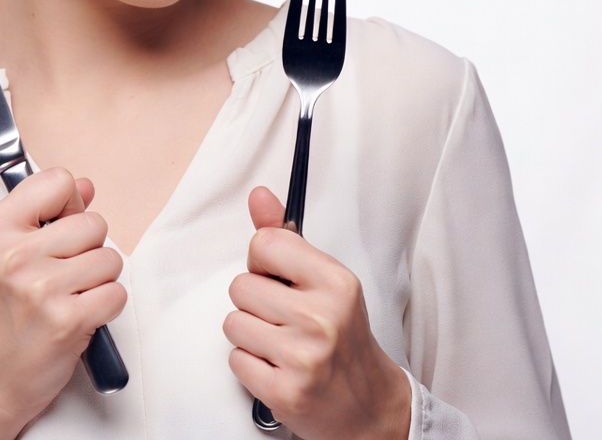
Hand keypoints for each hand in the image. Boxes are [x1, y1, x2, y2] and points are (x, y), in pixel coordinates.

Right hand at [0, 168, 125, 439]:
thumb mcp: (3, 252)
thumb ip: (45, 212)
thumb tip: (86, 186)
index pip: (58, 181)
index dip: (69, 204)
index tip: (57, 227)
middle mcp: (14, 255)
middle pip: (93, 222)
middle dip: (88, 248)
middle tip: (61, 274)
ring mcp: (40, 289)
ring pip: (110, 258)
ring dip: (99, 279)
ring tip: (70, 295)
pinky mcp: (67, 320)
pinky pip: (116, 293)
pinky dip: (106, 306)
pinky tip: (80, 315)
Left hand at [223, 187, 409, 439]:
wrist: (369, 405)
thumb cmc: (341, 334)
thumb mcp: (323, 278)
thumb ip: (285, 236)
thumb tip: (258, 195)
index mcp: (334, 280)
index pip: (263, 244)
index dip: (262, 261)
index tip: (279, 278)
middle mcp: (321, 317)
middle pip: (240, 286)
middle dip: (255, 302)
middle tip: (284, 318)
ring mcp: (304, 358)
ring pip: (232, 323)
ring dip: (249, 334)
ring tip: (280, 342)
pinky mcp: (286, 392)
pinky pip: (235, 360)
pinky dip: (250, 364)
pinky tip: (277, 367)